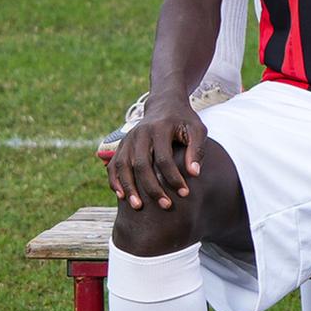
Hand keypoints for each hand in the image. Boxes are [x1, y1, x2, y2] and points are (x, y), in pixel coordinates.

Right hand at [109, 96, 204, 212]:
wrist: (164, 105)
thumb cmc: (184, 120)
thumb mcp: (197, 130)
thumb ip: (197, 150)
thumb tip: (194, 173)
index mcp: (159, 128)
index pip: (164, 158)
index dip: (174, 177)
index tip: (185, 193)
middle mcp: (139, 133)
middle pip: (141, 165)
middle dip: (152, 187)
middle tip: (165, 205)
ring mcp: (127, 139)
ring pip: (123, 166)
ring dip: (129, 188)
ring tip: (138, 206)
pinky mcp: (121, 145)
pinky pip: (113, 165)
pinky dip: (115, 181)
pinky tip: (122, 196)